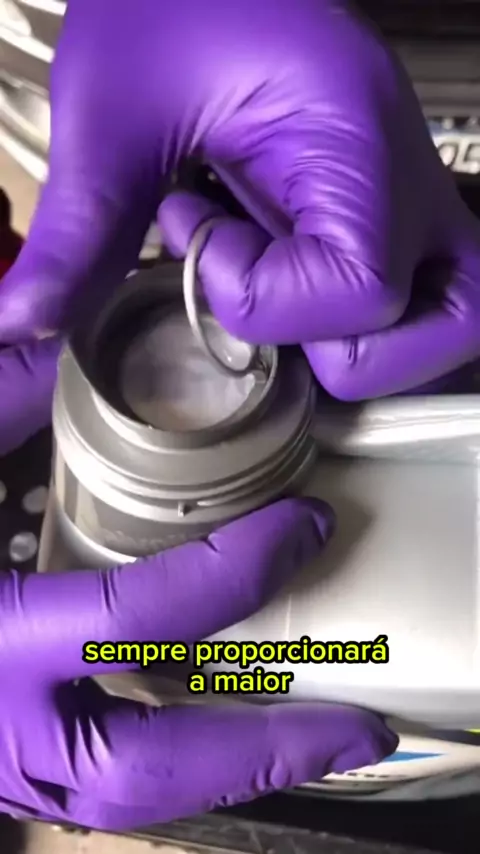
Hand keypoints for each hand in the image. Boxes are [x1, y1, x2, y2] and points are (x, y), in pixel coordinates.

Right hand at [0, 342, 396, 829]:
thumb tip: (56, 339)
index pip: (134, 619)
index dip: (232, 574)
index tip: (302, 527)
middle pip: (147, 772)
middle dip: (262, 751)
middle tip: (357, 730)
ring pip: (131, 801)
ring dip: (229, 772)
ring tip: (315, 741)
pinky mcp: (6, 762)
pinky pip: (105, 779)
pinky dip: (174, 762)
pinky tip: (222, 725)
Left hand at [1, 0, 478, 398]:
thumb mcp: (112, 112)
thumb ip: (78, 229)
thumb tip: (27, 321)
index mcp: (354, 136)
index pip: (361, 291)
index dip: (266, 301)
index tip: (199, 242)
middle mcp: (406, 176)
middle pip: (447, 326)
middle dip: (338, 349)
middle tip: (263, 300)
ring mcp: (411, 197)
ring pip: (450, 321)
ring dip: (365, 345)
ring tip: (282, 296)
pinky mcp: (391, 209)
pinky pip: (413, 300)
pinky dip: (354, 323)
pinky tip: (287, 278)